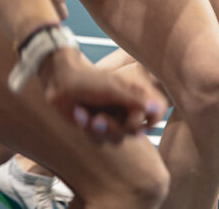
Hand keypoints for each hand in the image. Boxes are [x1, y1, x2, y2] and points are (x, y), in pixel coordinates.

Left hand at [38, 49, 165, 142]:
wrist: (60, 83)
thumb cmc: (89, 80)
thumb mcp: (114, 89)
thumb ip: (137, 99)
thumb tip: (158, 107)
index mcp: (136, 93)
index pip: (157, 112)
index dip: (149, 122)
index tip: (138, 127)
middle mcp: (127, 106)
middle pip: (133, 130)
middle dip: (113, 127)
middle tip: (98, 119)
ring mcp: (114, 115)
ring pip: (117, 136)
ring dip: (98, 128)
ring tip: (85, 115)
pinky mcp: (99, 124)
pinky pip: (101, 138)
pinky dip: (87, 127)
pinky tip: (80, 114)